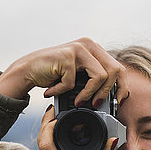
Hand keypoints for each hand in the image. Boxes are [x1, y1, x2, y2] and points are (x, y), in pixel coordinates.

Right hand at [0, 37, 129, 106]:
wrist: (28, 70)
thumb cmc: (54, 75)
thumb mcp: (80, 77)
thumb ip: (95, 81)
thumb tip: (114, 99)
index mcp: (96, 49)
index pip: (119, 68)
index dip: (122, 87)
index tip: (117, 102)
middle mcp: (89, 45)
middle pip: (114, 71)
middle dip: (107, 93)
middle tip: (96, 105)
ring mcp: (79, 48)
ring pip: (100, 76)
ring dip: (89, 94)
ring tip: (78, 102)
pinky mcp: (67, 56)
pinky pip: (73, 82)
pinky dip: (61, 91)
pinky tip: (52, 91)